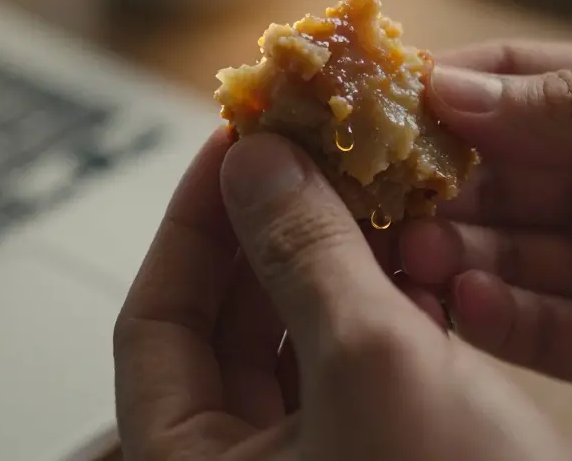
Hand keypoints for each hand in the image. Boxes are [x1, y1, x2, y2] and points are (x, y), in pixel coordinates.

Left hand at [114, 128, 571, 459]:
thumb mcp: (372, 370)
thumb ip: (306, 256)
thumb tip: (255, 164)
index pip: (156, 318)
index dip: (193, 221)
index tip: (235, 142)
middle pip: (225, 321)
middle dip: (269, 230)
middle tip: (309, 151)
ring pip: (296, 335)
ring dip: (332, 260)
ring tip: (369, 189)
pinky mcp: (376, 457)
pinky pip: (355, 362)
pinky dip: (379, 304)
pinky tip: (416, 258)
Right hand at [400, 41, 571, 460]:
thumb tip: (456, 90)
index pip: (517, 88)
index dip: (441, 93)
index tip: (368, 104)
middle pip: (493, 176)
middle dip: (431, 185)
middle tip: (372, 199)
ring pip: (503, 252)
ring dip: (447, 252)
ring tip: (407, 256)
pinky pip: (541, 328)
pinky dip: (494, 316)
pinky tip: (463, 300)